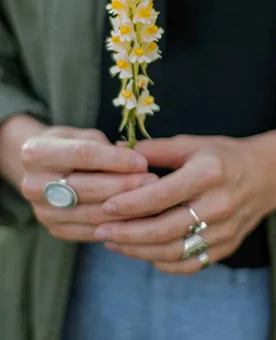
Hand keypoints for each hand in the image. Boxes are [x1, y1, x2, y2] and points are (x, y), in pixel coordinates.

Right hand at [21, 126, 156, 241]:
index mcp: (37, 152)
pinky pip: (91, 231)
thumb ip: (106, 147)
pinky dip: (117, 225)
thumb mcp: (83, 135)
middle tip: (152, 181)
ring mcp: (42, 211)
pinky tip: (139, 218)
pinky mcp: (54, 230)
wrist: (41, 167)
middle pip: (86, 188)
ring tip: (151, 199)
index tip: (142, 161)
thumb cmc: (70, 145)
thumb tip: (139, 162)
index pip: (83, 155)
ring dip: (125, 208)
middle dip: (123, 185)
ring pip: (90, 213)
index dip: (115, 159)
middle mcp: (32, 184)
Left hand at [95, 134, 275, 273]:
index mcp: (208, 174)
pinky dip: (163, 263)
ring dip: (139, 251)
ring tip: (113, 241)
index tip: (106, 205)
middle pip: (165, 229)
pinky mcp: (226, 247)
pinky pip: (190, 264)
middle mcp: (218, 204)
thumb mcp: (192, 144)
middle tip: (100, 229)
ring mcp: (225, 230)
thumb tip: (116, 150)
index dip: (130, 203)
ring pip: (174, 251)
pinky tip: (142, 252)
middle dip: (127, 233)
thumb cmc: (223, 155)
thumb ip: (155, 149)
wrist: (266, 175)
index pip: (161, 195)